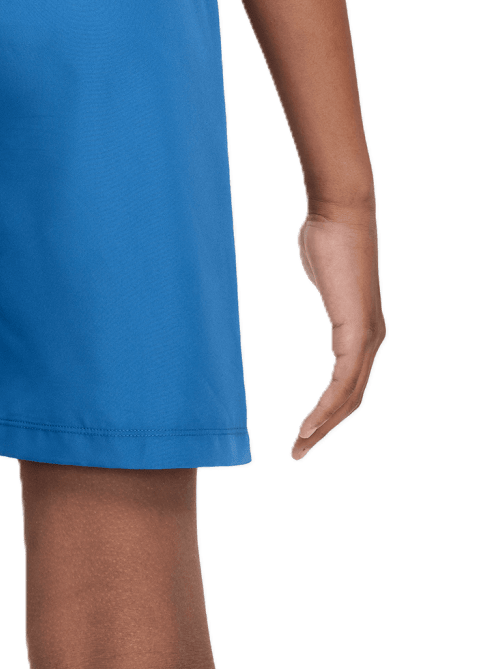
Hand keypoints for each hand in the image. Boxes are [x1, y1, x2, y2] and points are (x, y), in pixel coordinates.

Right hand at [290, 211, 387, 461]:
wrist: (339, 216)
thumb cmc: (324, 237)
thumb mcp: (322, 274)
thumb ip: (326, 290)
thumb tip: (322, 279)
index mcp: (361, 330)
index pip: (346, 384)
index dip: (326, 411)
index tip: (303, 430)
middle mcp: (371, 339)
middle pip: (350, 399)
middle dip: (324, 429)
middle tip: (298, 452)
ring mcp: (368, 338)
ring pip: (348, 397)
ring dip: (323, 426)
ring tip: (299, 447)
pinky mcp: (359, 332)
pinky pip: (343, 381)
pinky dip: (326, 407)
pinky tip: (310, 424)